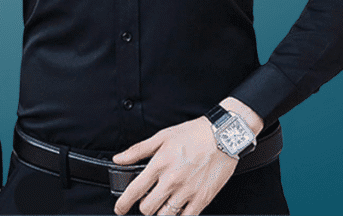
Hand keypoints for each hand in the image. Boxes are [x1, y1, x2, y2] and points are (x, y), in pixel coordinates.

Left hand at [112, 98, 261, 214]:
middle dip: (143, 207)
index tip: (120, 208)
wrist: (224, 136)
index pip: (135, 190)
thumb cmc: (194, 134)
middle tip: (146, 202)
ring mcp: (188, 192)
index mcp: (159, 165)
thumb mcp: (161, 137)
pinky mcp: (203, 198)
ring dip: (160, 213)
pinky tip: (177, 210)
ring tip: (161, 206)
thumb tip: (118, 159)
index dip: (123, 203)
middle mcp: (172, 180)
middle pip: (148, 208)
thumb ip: (137, 150)